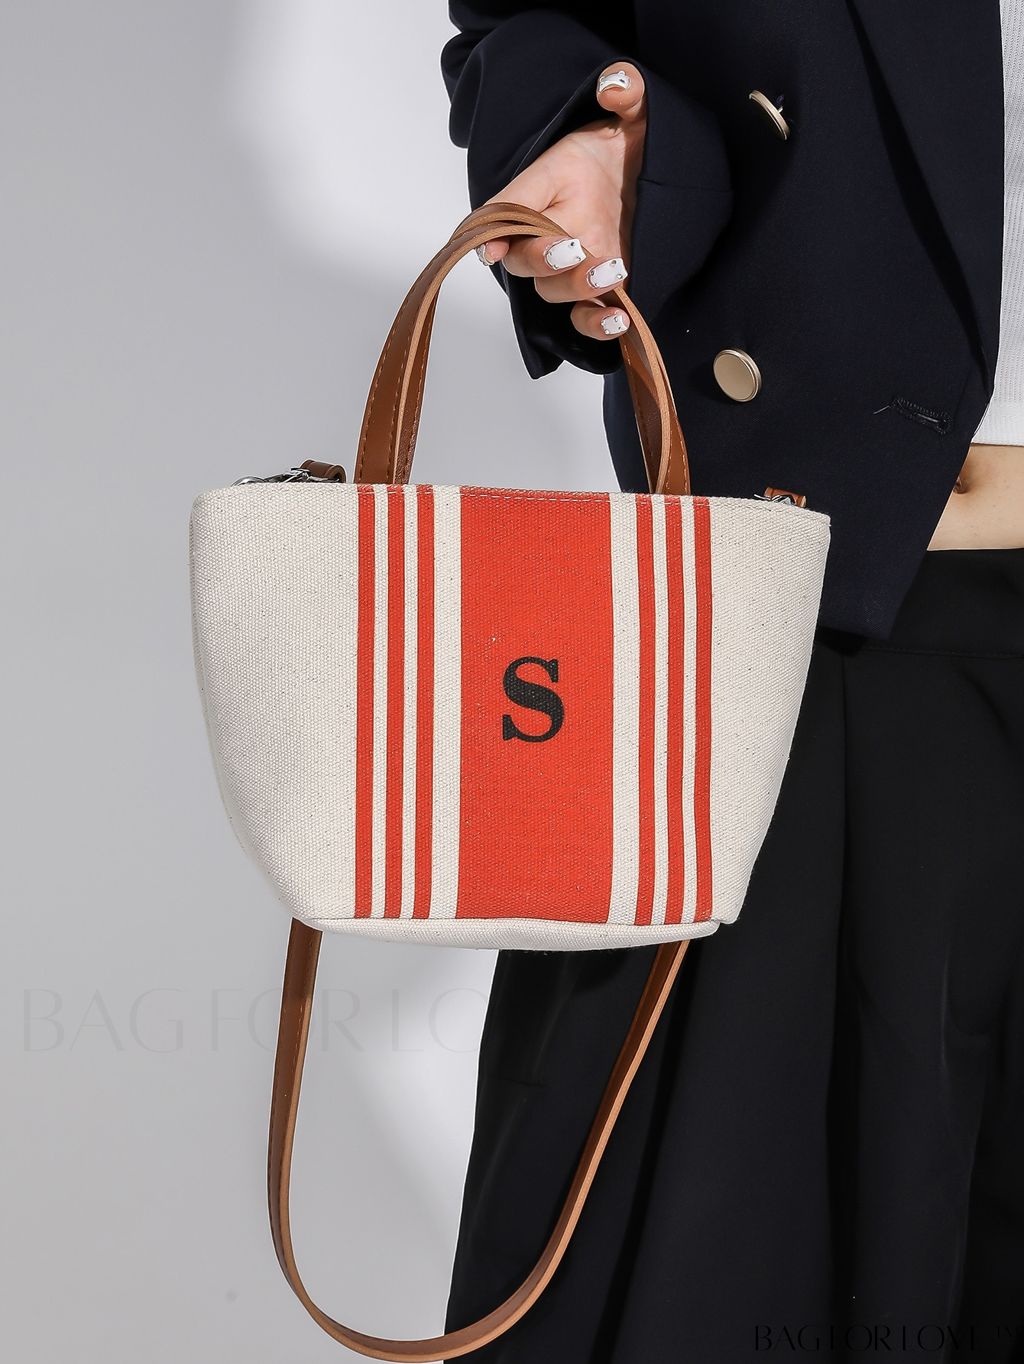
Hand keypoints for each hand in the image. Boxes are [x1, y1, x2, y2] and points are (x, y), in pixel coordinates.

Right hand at [476, 62, 646, 341]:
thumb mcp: (633, 109)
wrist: (652, 175)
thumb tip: (614, 84)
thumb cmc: (627, 144)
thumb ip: (625, 92)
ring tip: (611, 270)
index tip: (491, 246)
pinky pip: (586, 316)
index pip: (504, 209)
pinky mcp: (599, 290)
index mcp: (545, 186)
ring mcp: (574, 264)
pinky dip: (597, 324)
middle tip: (571, 249)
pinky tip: (620, 320)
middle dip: (541, 260)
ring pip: (553, 290)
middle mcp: (550, 230)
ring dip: (576, 287)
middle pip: (523, 259)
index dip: (491, 230)